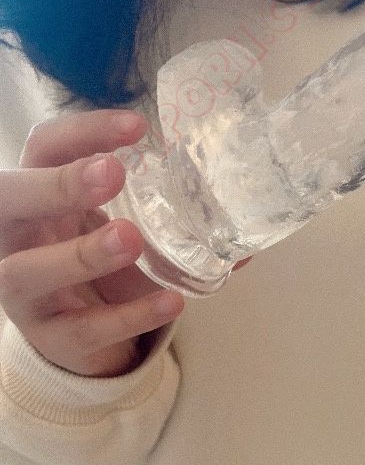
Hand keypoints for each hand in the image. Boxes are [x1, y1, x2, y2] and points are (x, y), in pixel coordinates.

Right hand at [0, 110, 250, 377]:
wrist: (79, 336)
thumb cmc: (98, 264)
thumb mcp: (120, 224)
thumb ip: (168, 212)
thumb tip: (243, 208)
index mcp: (38, 197)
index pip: (45, 148)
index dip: (83, 132)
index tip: (138, 127)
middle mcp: (17, 238)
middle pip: (12, 200)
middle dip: (58, 185)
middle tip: (113, 173)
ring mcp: (27, 292)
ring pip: (27, 272)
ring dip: (81, 254)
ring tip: (131, 239)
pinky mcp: (53, 338)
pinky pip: (83, 329)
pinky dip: (128, 315)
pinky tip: (170, 301)